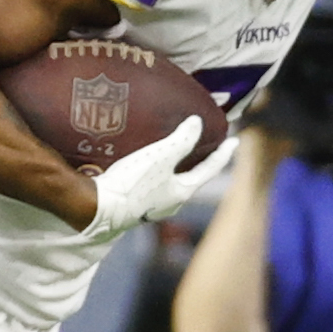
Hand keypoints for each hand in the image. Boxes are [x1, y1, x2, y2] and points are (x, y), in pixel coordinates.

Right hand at [81, 116, 236, 243]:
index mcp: (182, 192)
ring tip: (177, 158)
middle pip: (192, 181)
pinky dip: (158, 177)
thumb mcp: (160, 157)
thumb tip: (197, 123)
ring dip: (178, 172)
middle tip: (207, 150)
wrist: (98, 208)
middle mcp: (170, 204)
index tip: (235, 141)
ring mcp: (151, 208)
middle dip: (200, 165)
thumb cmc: (133, 184)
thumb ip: (181, 139)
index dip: (223, 154)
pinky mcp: (133, 207)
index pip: (209, 170)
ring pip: (172, 187)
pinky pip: (153, 189)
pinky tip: (148, 171)